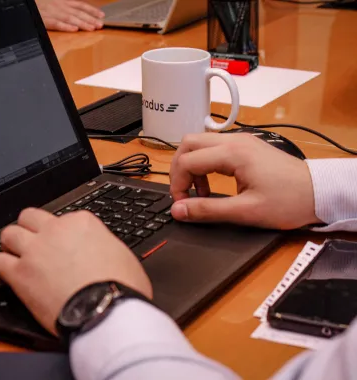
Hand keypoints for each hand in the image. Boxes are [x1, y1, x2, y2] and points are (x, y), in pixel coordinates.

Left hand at [0, 208, 151, 334]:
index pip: (60, 218)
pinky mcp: (20, 274)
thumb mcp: (121, 255)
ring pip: (9, 234)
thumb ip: (103, 246)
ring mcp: (35, 250)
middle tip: (32, 244)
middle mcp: (55, 230)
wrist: (107, 309)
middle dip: (28, 229)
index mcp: (81, 223)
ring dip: (11, 245)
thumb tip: (100, 253)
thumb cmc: (121, 286)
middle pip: (28, 217)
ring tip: (15, 257)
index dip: (58, 233)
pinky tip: (6, 276)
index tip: (59, 245)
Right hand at [36, 0, 104, 31]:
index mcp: (62, 1)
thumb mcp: (55, 2)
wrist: (27, 5)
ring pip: (70, 18)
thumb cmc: (41, 4)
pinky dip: (65, 26)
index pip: (80, 5)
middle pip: (78, 13)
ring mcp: (52, 12)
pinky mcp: (45, 19)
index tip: (102, 15)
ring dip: (82, 23)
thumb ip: (67, 6)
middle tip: (100, 25)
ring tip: (91, 28)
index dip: (92, 10)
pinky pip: (57, 23)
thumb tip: (78, 13)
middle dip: (90, 19)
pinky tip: (74, 30)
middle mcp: (59, 6)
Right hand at [169, 133, 320, 229]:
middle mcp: (234, 140)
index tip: (182, 205)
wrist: (319, 192)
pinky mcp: (245, 146)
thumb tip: (178, 210)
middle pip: (188, 143)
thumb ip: (207, 210)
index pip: (187, 160)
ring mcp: (240, 141)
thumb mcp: (245, 211)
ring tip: (200, 192)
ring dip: (191, 166)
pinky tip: (212, 184)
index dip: (177, 184)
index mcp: (233, 153)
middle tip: (184, 194)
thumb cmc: (288, 202)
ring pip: (199, 143)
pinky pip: (213, 148)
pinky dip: (204, 164)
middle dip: (178, 169)